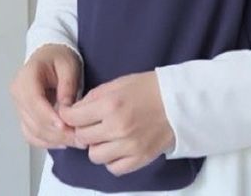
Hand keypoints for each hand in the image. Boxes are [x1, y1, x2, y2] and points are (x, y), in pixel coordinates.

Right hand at [9, 44, 82, 149]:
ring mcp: (19, 107)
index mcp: (26, 78)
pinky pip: (32, 134)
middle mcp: (18, 94)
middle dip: (55, 133)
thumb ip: (67, 85)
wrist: (49, 56)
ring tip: (74, 141)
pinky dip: (47, 141)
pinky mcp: (25, 116)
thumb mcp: (68, 64)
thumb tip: (66, 109)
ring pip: (32, 131)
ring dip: (53, 140)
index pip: (34, 101)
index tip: (65, 126)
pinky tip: (63, 142)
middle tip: (77, 138)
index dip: (48, 116)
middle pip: (33, 120)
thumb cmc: (59, 57)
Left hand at [57, 71, 175, 175]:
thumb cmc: (150, 87)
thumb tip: (76, 110)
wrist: (181, 101)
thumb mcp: (121, 82)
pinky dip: (112, 159)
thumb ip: (95, 96)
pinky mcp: (139, 159)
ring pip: (94, 155)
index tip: (71, 114)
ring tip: (108, 136)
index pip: (74, 117)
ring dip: (97, 146)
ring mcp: (128, 146)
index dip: (69, 115)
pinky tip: (118, 147)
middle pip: (82, 137)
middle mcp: (117, 127)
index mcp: (111, 104)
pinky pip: (113, 168)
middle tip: (93, 123)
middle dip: (83, 129)